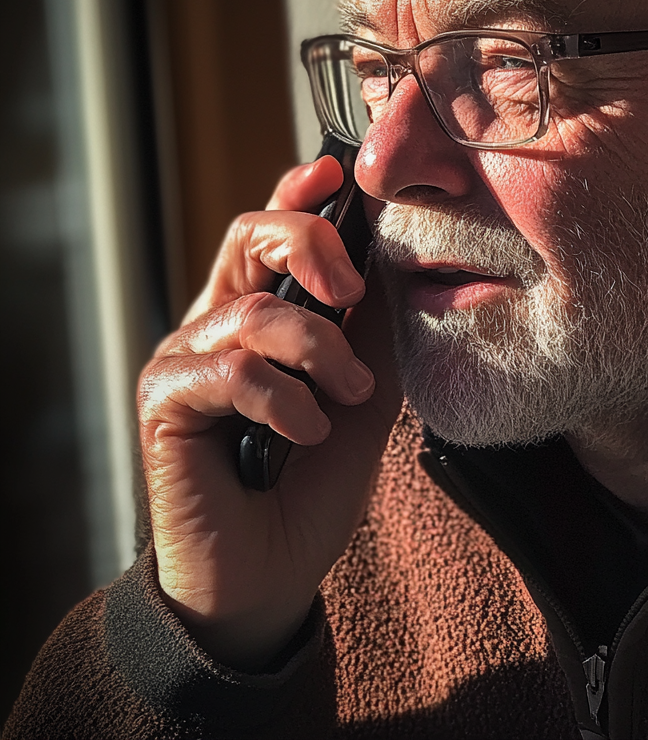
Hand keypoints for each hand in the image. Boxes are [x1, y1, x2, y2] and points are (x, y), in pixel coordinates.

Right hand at [138, 156, 401, 669]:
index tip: (332, 173)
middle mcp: (213, 326)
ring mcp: (184, 362)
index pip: (265, 234)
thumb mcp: (362, 393)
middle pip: (246, 236)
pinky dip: (286, 398)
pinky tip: (306, 433)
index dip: (294, 196)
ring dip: (320, 351)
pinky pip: (234, 371)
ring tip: (349, 395)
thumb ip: (366, 330)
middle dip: (310, 244)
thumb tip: (384, 266)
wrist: (273, 572)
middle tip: (352, 293)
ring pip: (255, 310)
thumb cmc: (314, 480)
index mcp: (259, 316)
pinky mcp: (165, 404)